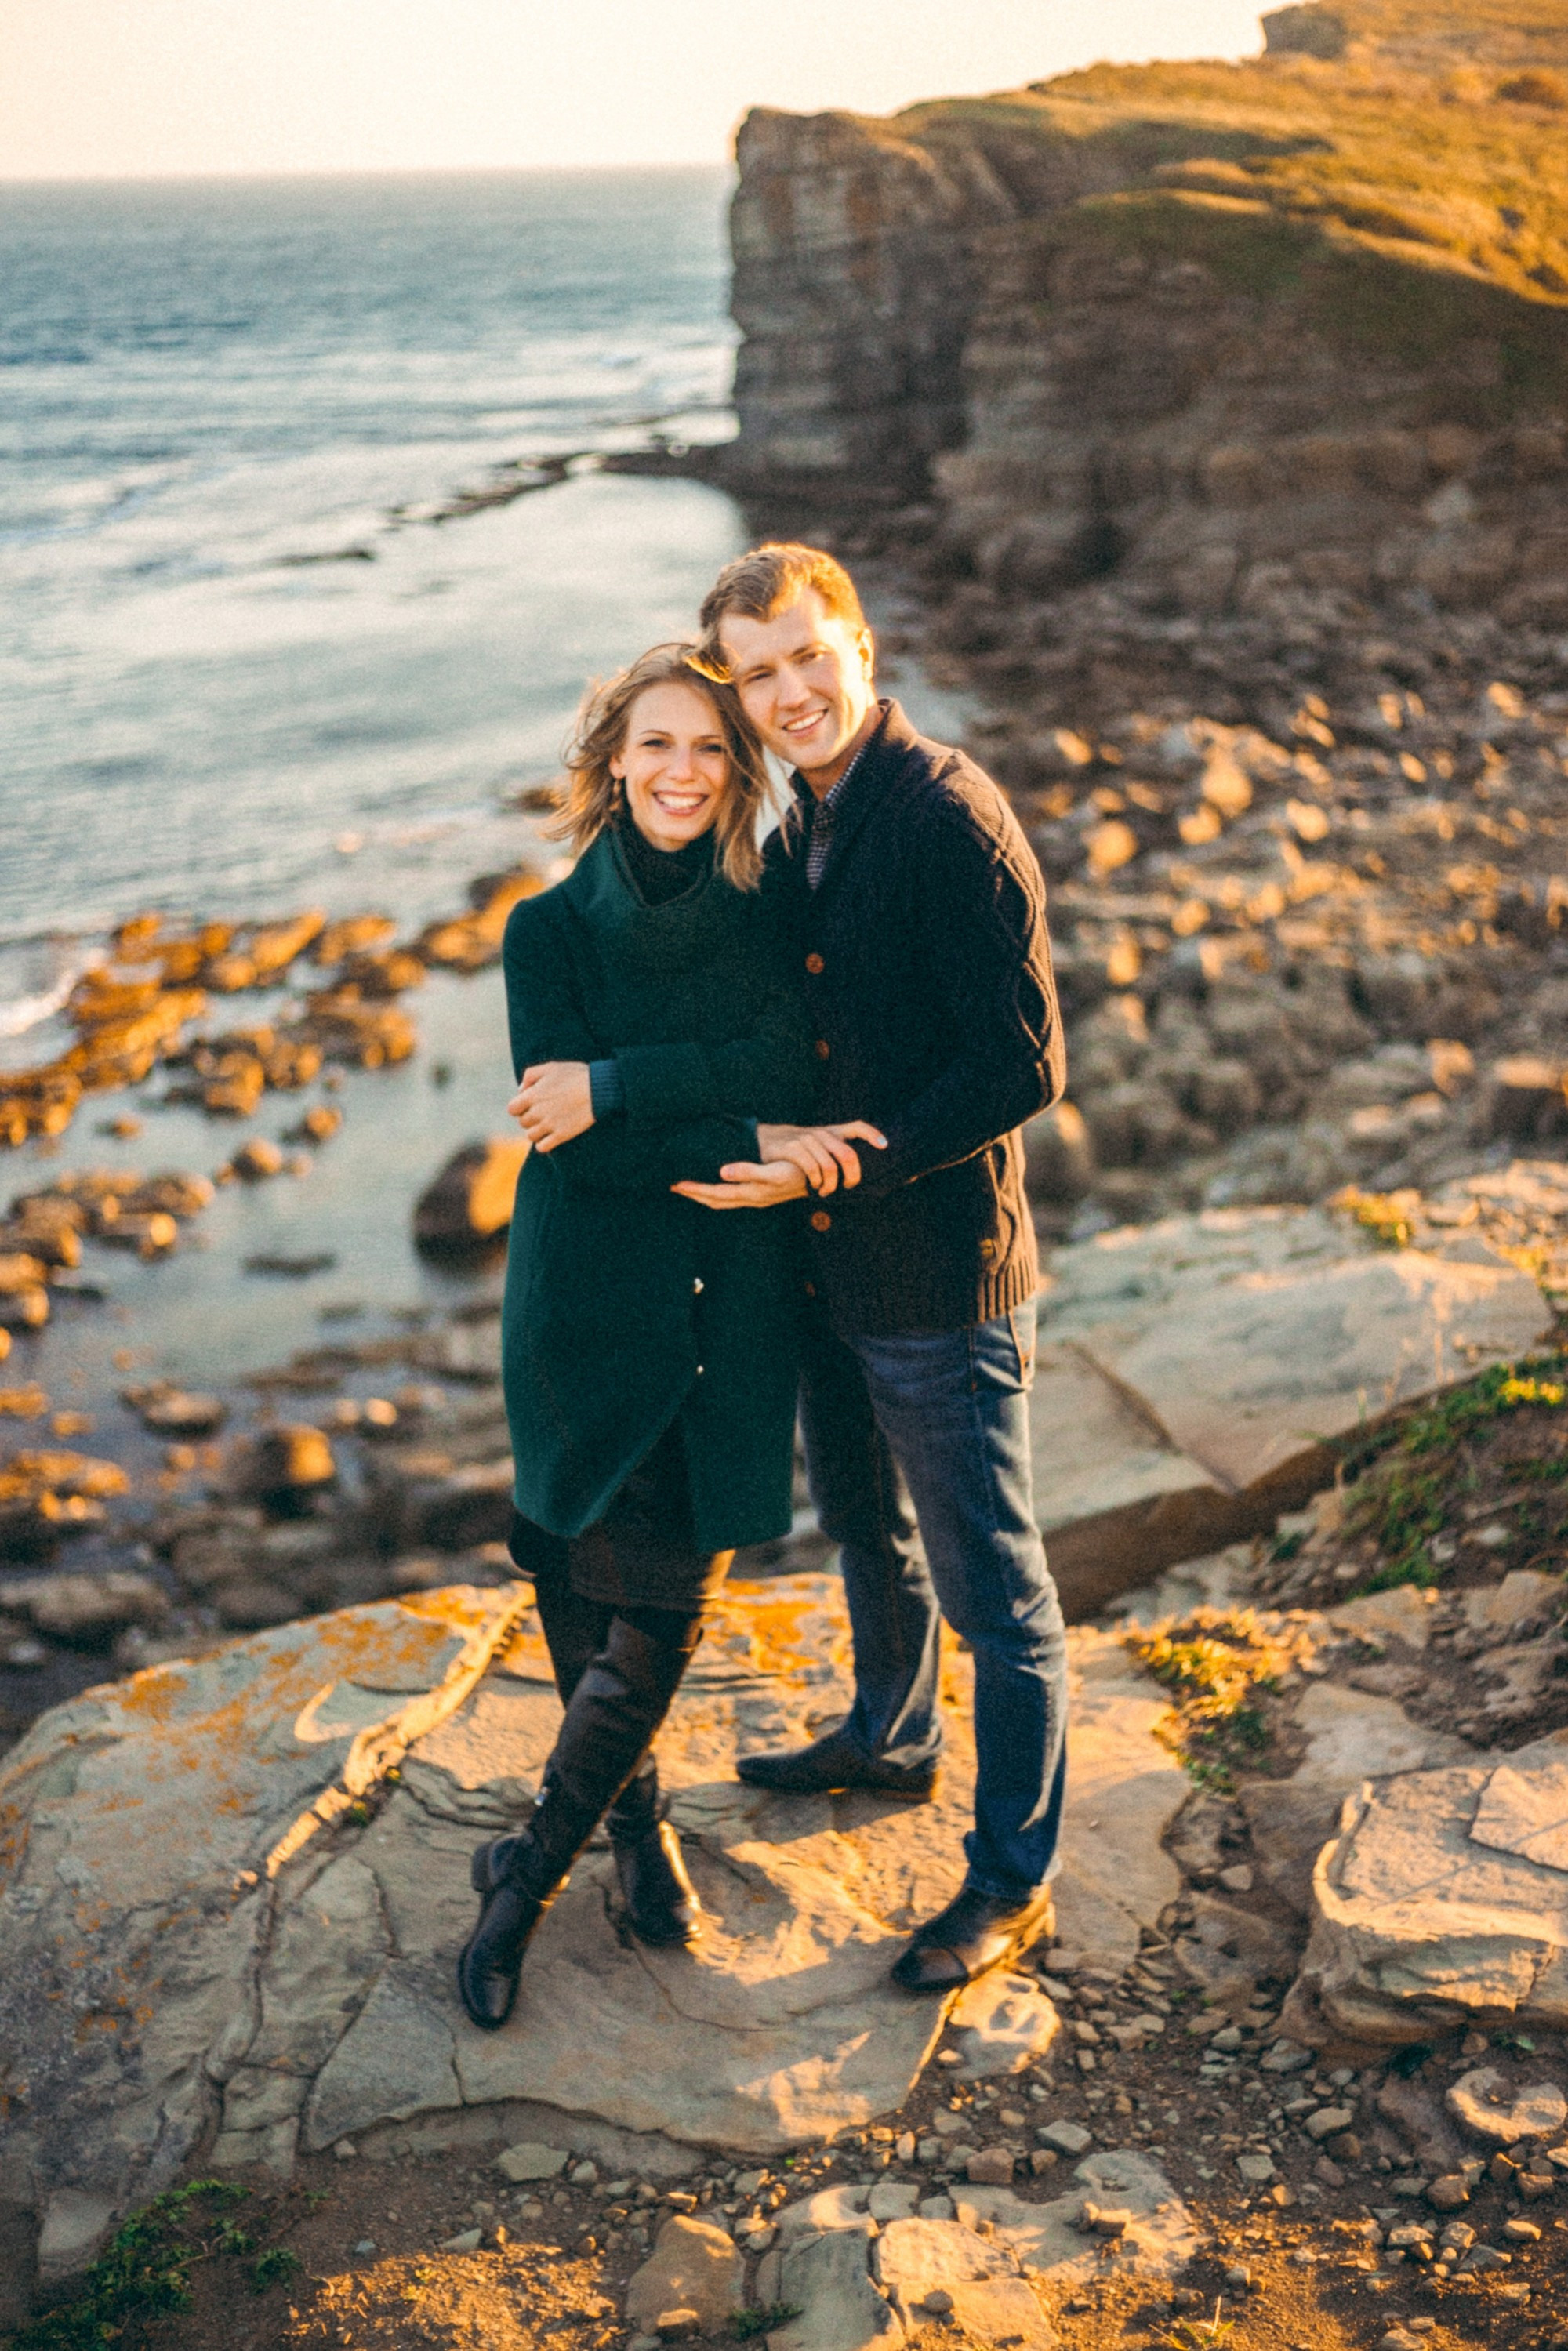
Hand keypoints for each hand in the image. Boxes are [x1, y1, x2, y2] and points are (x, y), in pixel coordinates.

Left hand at [509, 1060, 592, 1150]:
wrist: (598, 1090)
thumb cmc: (575, 1075)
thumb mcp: (551, 1067)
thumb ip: (530, 1075)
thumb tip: (520, 1090)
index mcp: (532, 1096)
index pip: (512, 1109)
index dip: (519, 1107)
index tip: (529, 1104)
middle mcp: (537, 1112)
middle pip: (523, 1122)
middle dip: (529, 1117)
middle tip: (543, 1111)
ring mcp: (549, 1125)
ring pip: (531, 1135)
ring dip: (536, 1131)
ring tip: (547, 1124)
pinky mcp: (561, 1135)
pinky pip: (542, 1147)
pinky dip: (543, 1144)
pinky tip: (550, 1137)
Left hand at [672, 1159, 808, 1209]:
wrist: (822, 1184)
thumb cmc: (799, 1175)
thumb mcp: (774, 1173)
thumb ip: (748, 1172)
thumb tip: (722, 1171)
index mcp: (750, 1192)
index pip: (715, 1193)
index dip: (695, 1189)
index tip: (676, 1183)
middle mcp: (750, 1198)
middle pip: (714, 1200)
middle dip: (694, 1193)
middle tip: (674, 1185)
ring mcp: (756, 1198)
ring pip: (723, 1200)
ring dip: (704, 1194)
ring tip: (690, 1187)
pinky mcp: (761, 1194)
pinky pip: (732, 1196)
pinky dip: (719, 1193)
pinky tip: (718, 1184)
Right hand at [754, 1120, 887, 1195]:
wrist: (765, 1141)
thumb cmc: (799, 1150)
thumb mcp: (819, 1146)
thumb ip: (835, 1153)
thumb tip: (860, 1172)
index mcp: (832, 1132)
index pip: (858, 1127)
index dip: (873, 1135)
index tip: (884, 1146)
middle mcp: (822, 1133)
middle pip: (847, 1154)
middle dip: (852, 1175)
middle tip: (849, 1187)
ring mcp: (807, 1139)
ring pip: (830, 1165)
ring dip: (831, 1184)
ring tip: (826, 1192)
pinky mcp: (792, 1148)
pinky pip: (811, 1167)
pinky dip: (815, 1181)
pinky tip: (814, 1187)